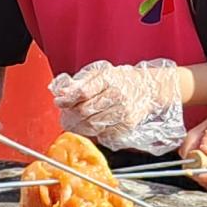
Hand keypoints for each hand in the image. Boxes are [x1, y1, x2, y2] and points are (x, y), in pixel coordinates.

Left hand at [49, 59, 184, 154]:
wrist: (147, 89)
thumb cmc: (121, 80)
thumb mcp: (100, 73)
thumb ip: (80, 82)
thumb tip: (61, 92)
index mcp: (109, 79)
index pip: (83, 91)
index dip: (68, 99)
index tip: (59, 101)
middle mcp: (117, 95)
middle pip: (85, 110)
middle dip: (71, 114)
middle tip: (65, 115)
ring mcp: (123, 112)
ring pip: (92, 124)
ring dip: (79, 125)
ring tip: (75, 121)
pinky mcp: (126, 125)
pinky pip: (103, 133)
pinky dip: (93, 131)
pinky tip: (91, 125)